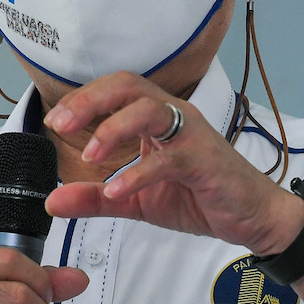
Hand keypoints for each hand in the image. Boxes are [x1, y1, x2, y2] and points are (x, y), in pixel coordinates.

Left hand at [43, 71, 303, 255]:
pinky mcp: (204, 159)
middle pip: (127, 86)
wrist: (251, 216)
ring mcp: (190, 133)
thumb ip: (95, 199)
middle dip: (90, 101)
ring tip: (90, 156)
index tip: (55, 121)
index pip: (113, 91)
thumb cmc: (198, 196)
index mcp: (155, 117)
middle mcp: (172, 115)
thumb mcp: (135, 200)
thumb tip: (52, 201)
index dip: (82, 100)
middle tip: (61, 125)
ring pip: (148, 110)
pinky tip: (118, 189)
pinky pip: (169, 158)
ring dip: (113, 129)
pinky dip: (139, 173)